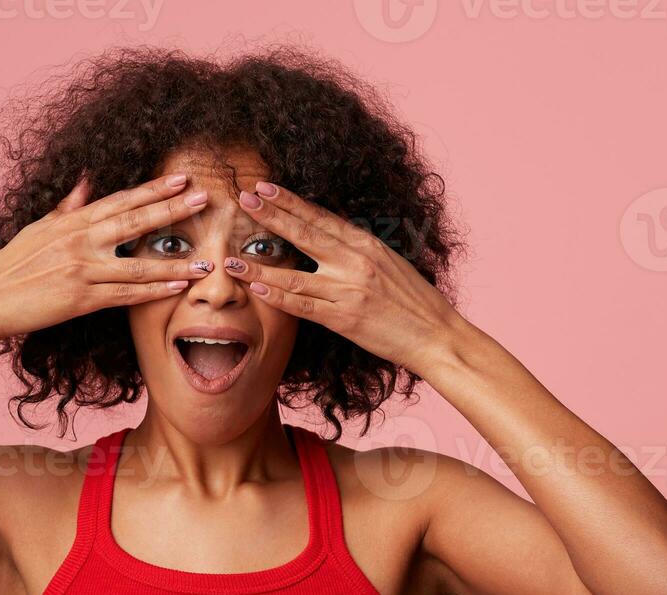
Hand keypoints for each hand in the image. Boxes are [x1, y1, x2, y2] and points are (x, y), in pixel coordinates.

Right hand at [0, 173, 214, 344]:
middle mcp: (79, 241)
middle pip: (135, 222)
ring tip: (206, 261)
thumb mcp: (38, 228)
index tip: (182, 180)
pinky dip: (153, 291)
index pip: (120, 201)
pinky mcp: (80, 299)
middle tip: (206, 199)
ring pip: (138, 264)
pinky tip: (177, 287)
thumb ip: (68, 207)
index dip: (153, 190)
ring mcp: (81, 270)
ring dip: (175, 263)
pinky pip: (125, 295)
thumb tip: (86, 180)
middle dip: (173, 210)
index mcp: (72, 222)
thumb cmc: (11, 266)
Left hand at [221, 181, 461, 372]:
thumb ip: (359, 249)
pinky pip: (304, 306)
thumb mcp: (389, 263)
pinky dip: (279, 297)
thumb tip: (332, 231)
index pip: (321, 217)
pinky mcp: (344, 319)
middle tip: (243, 200)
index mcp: (367, 245)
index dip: (290, 202)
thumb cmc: (414, 302)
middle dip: (271, 216)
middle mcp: (355, 262)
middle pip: (304, 234)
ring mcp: (348, 290)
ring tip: (230, 258)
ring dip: (260, 265)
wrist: (436, 335)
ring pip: (295, 273)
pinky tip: (257, 288)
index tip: (265, 187)